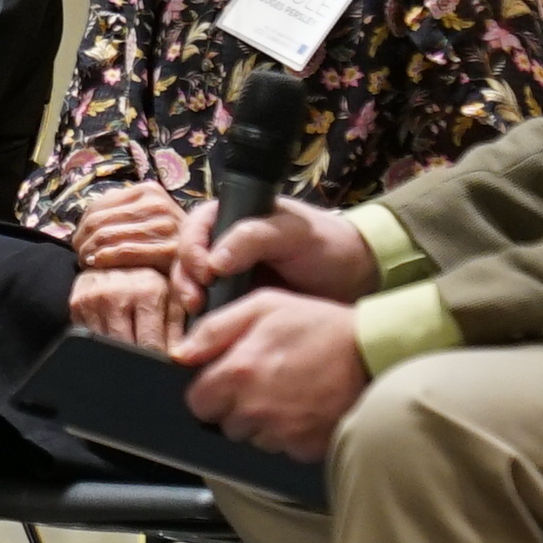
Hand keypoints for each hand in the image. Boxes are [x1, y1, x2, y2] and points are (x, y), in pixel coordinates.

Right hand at [66, 261, 177, 352]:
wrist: (116, 256)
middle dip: (136, 361)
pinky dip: (101, 343)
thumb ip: (179, 327)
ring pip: (104, 347)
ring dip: (117, 352)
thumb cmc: (149, 279)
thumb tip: (180, 357)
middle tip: (144, 363)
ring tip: (129, 344)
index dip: (155, 362)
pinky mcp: (76, 304)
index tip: (159, 367)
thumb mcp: (172, 297)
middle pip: (125, 349)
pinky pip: (89, 338)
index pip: (150, 345)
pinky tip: (111, 333)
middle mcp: (117, 293)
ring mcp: (93, 299)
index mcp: (147, 290)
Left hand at [70, 183, 187, 275]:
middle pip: (100, 222)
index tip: (77, 244)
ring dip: (90, 253)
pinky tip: (98, 266)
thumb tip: (87, 222)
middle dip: (83, 242)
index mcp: (148, 191)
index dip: (81, 227)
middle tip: (80, 257)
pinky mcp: (170, 250)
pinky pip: (125, 252)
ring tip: (87, 263)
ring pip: (108, 237)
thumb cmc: (162, 242)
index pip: (98, 207)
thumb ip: (117, 211)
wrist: (199, 263)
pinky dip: (106, 259)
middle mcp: (159, 204)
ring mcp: (166, 226)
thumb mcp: (141, 217)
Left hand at [173, 287, 369, 460]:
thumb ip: (215, 329)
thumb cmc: (318, 324)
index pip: (197, 402)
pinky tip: (304, 408)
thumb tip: (182, 355)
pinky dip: (290, 434)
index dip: (210, 391)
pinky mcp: (306, 447)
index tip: (227, 380)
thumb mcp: (262, 306)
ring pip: (253, 439)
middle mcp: (255, 408)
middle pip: (224, 424)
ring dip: (263, 423)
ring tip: (288, 393)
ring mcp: (281, 432)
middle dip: (236, 407)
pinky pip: (284, 449)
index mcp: (238, 372)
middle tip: (264, 382)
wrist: (372, 350)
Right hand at [187, 197, 377, 306]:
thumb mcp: (294, 234)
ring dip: (190, 298)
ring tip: (201, 314)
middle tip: (197, 301)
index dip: (192, 249)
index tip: (205, 273)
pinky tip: (208, 327)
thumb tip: (214, 263)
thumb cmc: (327, 245)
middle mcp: (225, 242)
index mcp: (234, 216)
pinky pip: (210, 306)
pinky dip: (204, 316)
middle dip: (185, 279)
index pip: (196, 227)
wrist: (356, 278)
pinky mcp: (236, 300)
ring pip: (193, 283)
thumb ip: (253, 238)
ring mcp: (229, 273)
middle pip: (186, 257)